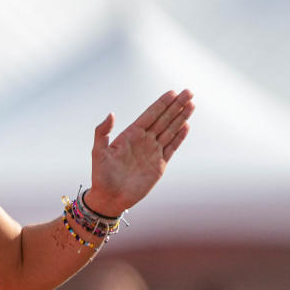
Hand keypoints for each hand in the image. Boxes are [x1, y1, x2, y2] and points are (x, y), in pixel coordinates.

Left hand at [86, 89, 193, 214]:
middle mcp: (144, 140)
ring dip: (181, 117)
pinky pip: (172, 147)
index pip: (150, 115)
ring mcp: (153, 151)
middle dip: (176, 105)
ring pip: (170, 130)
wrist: (110, 197)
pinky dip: (179, 137)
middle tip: (188, 92)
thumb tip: (111, 114)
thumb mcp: (98, 152)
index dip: (161, 104)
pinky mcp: (159, 164)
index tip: (172, 92)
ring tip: (192, 104)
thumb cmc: (101, 175)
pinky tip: (186, 125)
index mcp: (130, 134)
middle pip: (164, 119)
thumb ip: (102, 132)